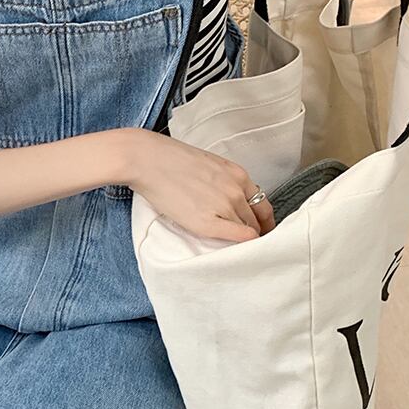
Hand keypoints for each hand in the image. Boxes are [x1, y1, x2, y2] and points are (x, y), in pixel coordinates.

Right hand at [124, 128, 275, 242]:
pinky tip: (236, 249)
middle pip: (257, 219)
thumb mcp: (207, 164)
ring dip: (246, 239)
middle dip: (256, 230)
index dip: (262, 218)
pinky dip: (242, 244)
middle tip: (250, 242)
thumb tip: (224, 197)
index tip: (259, 227)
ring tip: (239, 248)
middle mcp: (235, 190)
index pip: (261, 202)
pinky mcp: (208, 223)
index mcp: (237, 174)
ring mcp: (224, 206)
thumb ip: (222, 180)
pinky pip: (239, 237)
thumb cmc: (169, 159)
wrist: (146, 160)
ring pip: (249, 230)